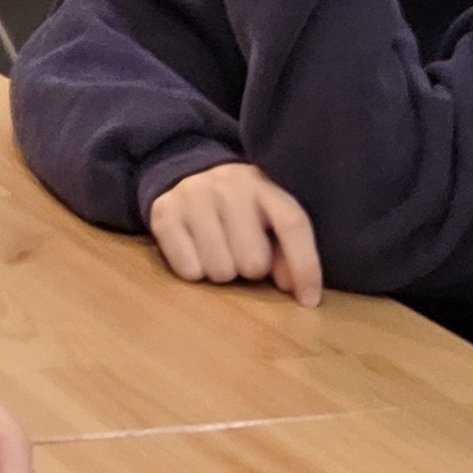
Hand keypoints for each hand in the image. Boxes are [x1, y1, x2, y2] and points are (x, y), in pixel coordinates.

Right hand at [146, 161, 324, 305]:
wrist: (188, 172)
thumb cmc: (240, 208)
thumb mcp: (268, 218)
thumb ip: (286, 251)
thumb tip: (292, 287)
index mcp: (264, 186)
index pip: (292, 224)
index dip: (305, 266)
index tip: (309, 300)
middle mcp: (229, 185)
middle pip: (253, 261)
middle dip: (251, 268)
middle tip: (242, 253)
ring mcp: (194, 196)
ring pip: (220, 270)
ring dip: (222, 271)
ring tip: (218, 250)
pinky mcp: (164, 213)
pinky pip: (188, 270)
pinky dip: (194, 270)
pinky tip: (195, 249)